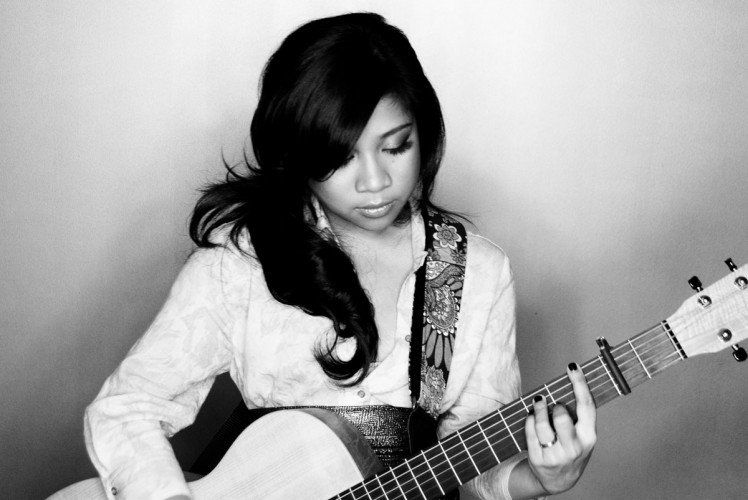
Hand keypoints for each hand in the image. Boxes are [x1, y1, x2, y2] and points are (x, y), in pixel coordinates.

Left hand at [525, 362, 596, 494]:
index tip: (572, 366)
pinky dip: (529, 420)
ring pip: (542, 423)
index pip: (586, 406)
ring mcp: (556, 456)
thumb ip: (578, 415)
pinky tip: (531, 416)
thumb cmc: (571, 448)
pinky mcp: (539, 460)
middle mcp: (574, 448)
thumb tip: (570, 382)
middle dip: (554, 405)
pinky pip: (530, 432)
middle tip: (552, 402)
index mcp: (589, 437)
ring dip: (538, 408)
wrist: (559, 480)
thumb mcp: (581, 435)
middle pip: (561, 416)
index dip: (580, 383)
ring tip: (538, 403)